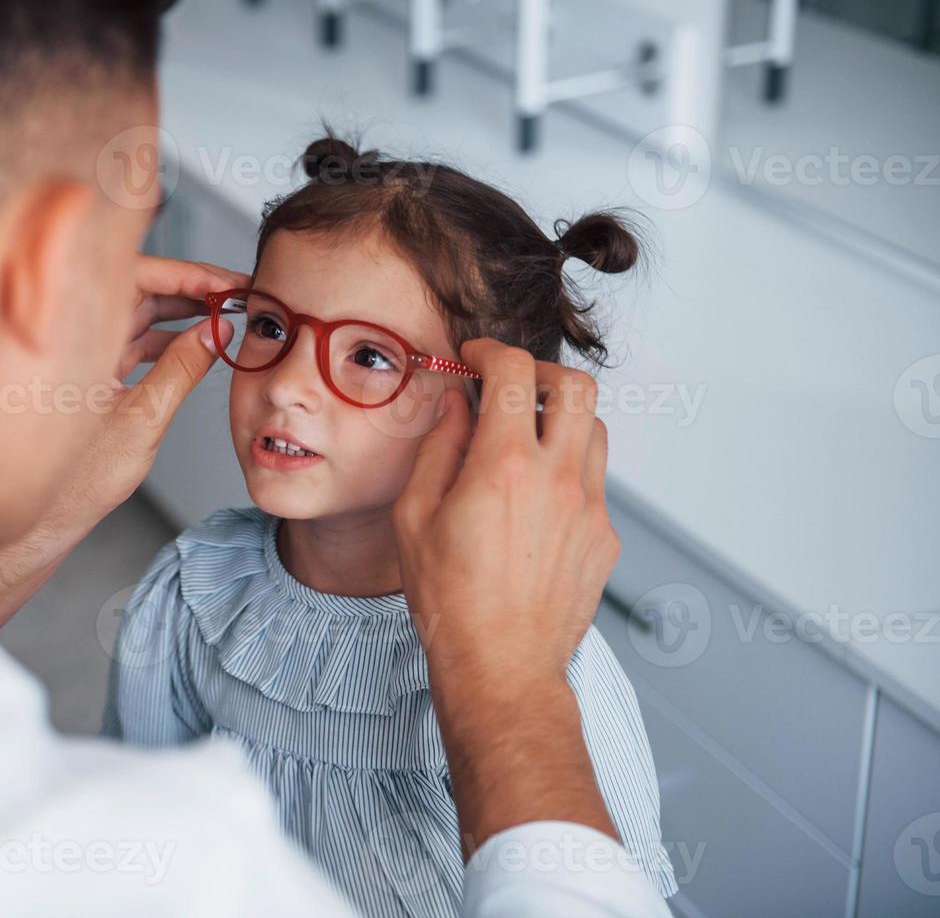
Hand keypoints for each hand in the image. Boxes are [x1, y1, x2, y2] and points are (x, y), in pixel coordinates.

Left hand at [0, 253, 246, 627]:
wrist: (39, 524)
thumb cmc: (73, 482)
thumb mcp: (142, 420)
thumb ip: (182, 370)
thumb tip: (215, 333)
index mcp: (77, 335)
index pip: (137, 277)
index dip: (188, 274)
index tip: (226, 281)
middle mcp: (73, 338)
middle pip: (138, 290)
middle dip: (189, 290)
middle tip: (234, 294)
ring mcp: (79, 357)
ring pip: (135, 316)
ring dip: (179, 313)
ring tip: (221, 316)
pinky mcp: (86, 377)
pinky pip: (129, 343)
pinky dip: (162, 340)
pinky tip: (193, 343)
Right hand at [394, 338, 615, 695]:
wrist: (501, 667)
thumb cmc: (450, 601)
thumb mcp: (415, 517)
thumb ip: (439, 448)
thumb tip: (456, 405)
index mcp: (504, 467)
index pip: (514, 373)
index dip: (490, 352)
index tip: (474, 359)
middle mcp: (558, 479)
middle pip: (577, 385)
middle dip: (540, 373)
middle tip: (509, 388)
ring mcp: (590, 508)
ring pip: (594, 430)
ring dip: (559, 420)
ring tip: (522, 442)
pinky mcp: (604, 537)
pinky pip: (593, 481)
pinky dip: (565, 470)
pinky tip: (532, 502)